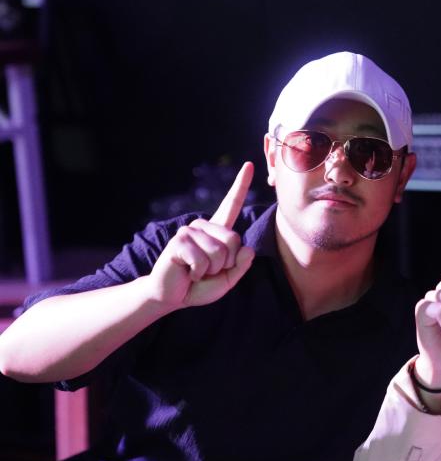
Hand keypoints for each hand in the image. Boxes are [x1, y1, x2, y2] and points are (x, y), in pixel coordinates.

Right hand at [148, 162, 255, 308]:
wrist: (171, 296)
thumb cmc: (199, 286)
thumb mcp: (227, 280)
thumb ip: (241, 266)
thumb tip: (247, 249)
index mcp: (217, 231)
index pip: (231, 205)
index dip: (240, 185)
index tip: (248, 164)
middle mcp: (203, 226)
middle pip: (233, 240)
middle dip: (226, 263)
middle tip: (207, 270)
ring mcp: (189, 231)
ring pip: (219, 252)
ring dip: (211, 270)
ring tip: (196, 271)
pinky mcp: (179, 241)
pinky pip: (203, 260)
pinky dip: (199, 273)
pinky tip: (188, 271)